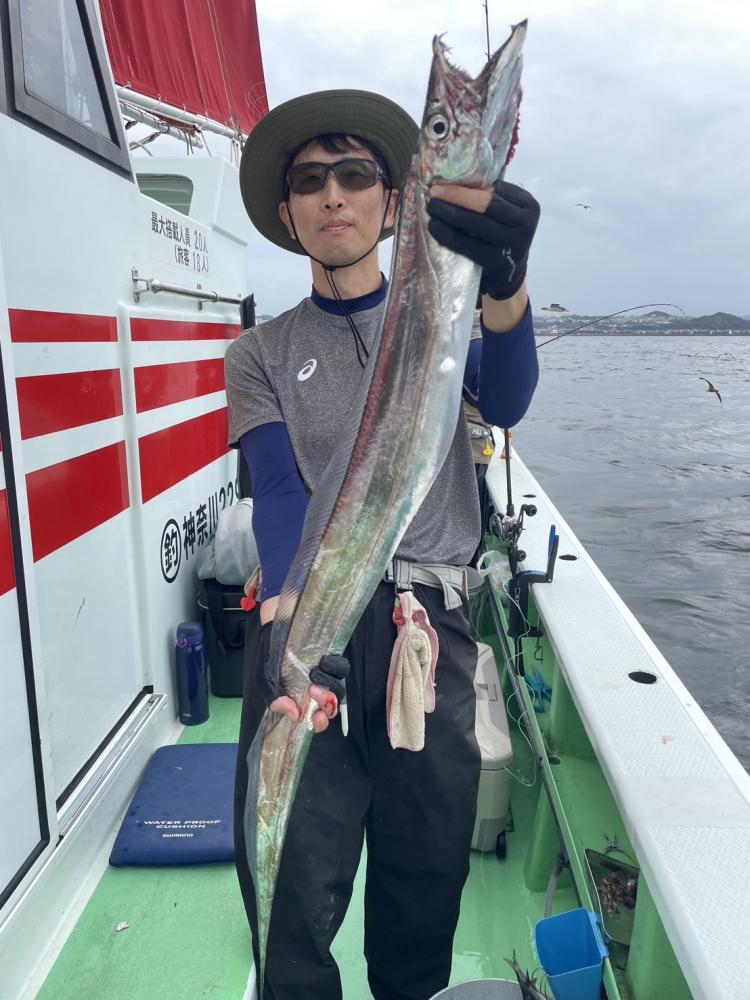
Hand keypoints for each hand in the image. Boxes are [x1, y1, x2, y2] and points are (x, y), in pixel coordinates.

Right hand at [255, 622, 349, 734]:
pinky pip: (341, 668)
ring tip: (313, 675)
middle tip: (313, 692)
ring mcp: (326, 675)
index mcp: (300, 700)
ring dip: (329, 685)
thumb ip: (274, 698)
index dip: (320, 723)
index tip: (316, 717)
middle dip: (326, 705)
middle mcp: (316, 690)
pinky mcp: (333, 659)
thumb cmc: (270, 654)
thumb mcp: (265, 678)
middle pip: (331, 707)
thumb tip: (292, 715)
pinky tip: (322, 662)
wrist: (277, 624)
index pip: (315, 720)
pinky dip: (334, 667)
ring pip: (339, 688)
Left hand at [426, 180, 539, 300]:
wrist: (510, 274)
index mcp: (529, 207)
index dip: (471, 184)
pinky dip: (447, 234)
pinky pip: (465, 243)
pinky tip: (434, 227)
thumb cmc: (505, 235)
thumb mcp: (510, 214)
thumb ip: (494, 197)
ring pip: (473, 223)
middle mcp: (524, 225)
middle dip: (457, 195)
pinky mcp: (494, 261)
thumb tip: (458, 179)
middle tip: (434, 191)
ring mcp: (510, 245)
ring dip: (448, 213)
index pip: (497, 190)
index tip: (448, 180)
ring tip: (431, 207)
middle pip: (485, 204)